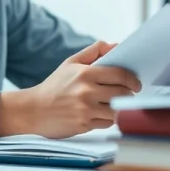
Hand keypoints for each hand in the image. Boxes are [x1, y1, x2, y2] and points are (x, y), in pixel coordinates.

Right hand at [0, 41, 141, 138]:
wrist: (33, 110)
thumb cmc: (53, 86)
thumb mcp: (70, 63)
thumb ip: (93, 52)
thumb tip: (114, 45)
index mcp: (85, 74)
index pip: (120, 75)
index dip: (132, 79)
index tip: (136, 83)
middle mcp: (87, 92)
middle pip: (122, 93)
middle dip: (128, 94)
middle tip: (127, 94)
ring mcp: (86, 110)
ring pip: (117, 110)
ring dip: (118, 108)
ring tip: (113, 104)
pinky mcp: (84, 125)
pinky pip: (107, 123)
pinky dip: (107, 119)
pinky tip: (100, 114)